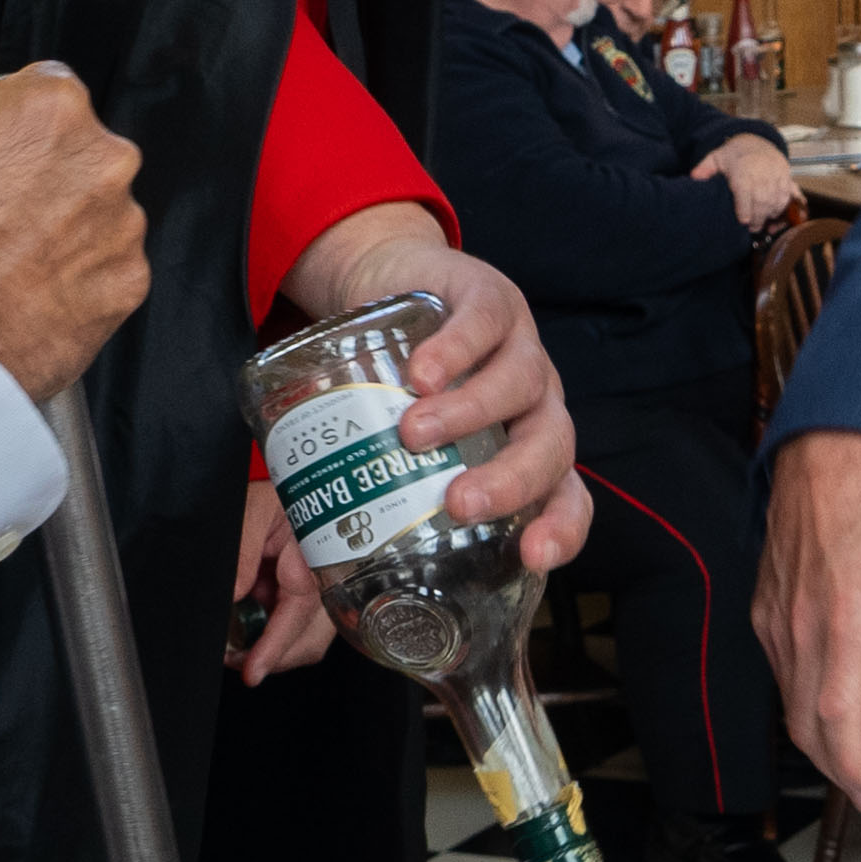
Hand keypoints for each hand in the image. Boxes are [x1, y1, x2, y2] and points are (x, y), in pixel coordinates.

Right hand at [0, 63, 147, 401]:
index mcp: (50, 108)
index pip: (44, 91)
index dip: (6, 123)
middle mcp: (103, 159)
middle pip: (76, 149)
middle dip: (38, 171)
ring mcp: (123, 225)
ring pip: (95, 207)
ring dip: (60, 224)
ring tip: (2, 258)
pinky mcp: (129, 283)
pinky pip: (105, 265)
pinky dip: (74, 274)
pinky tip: (26, 288)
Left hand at [228, 475, 335, 683]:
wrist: (297, 476)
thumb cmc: (277, 488)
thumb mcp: (250, 510)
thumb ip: (242, 553)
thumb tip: (235, 598)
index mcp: (318, 548)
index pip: (301, 609)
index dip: (276, 645)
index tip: (253, 669)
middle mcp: (330, 570)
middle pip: (313, 636)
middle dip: (276, 656)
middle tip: (240, 663)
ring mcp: (327, 583)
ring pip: (311, 637)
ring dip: (277, 649)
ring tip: (243, 649)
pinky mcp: (319, 589)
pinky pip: (306, 624)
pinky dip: (279, 633)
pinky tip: (256, 628)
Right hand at [289, 222, 583, 578]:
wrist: (392, 286)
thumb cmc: (394, 387)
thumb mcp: (389, 447)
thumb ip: (360, 504)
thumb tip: (293, 576)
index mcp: (526, 450)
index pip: (567, 498)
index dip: (561, 528)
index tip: (530, 556)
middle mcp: (534, 404)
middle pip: (551, 446)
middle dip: (512, 481)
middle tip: (458, 503)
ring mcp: (519, 349)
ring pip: (521, 384)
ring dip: (471, 413)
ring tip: (414, 432)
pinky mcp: (490, 298)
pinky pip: (487, 323)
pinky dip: (456, 348)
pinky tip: (421, 373)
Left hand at [707, 138, 801, 233]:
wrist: (757, 141)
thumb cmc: (735, 155)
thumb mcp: (716, 157)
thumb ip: (705, 168)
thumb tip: (694, 178)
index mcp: (743, 169)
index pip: (745, 190)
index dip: (745, 208)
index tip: (743, 221)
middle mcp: (762, 171)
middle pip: (762, 200)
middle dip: (758, 218)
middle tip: (752, 229)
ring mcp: (776, 173)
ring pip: (776, 200)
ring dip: (770, 215)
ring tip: (762, 223)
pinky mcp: (786, 175)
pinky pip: (787, 195)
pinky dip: (781, 207)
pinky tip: (773, 213)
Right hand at [760, 431, 860, 807]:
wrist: (827, 456)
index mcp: (848, 623)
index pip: (836, 718)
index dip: (851, 768)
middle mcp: (802, 630)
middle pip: (804, 726)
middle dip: (835, 768)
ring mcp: (776, 622)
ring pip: (787, 701)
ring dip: (816, 738)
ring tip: (852, 755)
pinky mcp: (764, 611)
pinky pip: (780, 672)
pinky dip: (800, 699)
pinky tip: (831, 701)